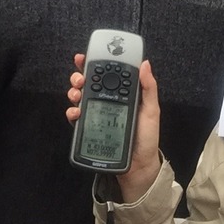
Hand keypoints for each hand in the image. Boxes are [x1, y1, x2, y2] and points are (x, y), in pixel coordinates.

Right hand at [66, 54, 161, 202]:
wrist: (138, 166)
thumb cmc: (147, 136)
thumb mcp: (151, 110)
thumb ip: (148, 88)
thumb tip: (145, 64)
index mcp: (121, 94)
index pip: (106, 74)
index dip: (94, 63)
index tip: (84, 57)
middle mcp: (107, 101)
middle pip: (88, 83)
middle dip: (79, 76)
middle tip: (80, 79)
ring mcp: (96, 114)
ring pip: (79, 97)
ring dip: (74, 92)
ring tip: (76, 94)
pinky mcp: (88, 129)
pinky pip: (76, 118)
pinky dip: (72, 113)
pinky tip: (75, 113)